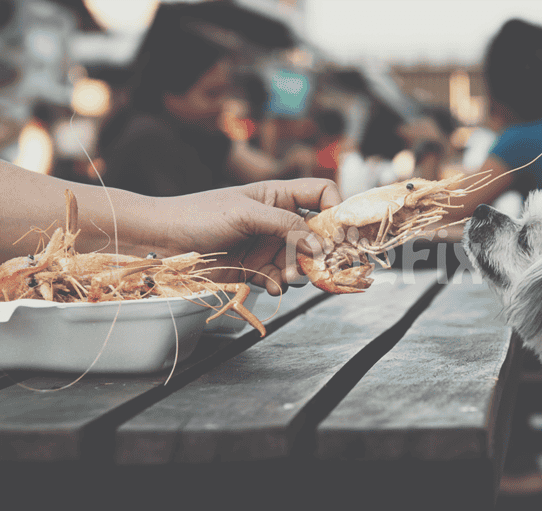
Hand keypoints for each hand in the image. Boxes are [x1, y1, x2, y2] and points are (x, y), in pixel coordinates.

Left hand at [160, 178, 339, 294]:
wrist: (162, 243)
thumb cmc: (198, 215)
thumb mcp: (245, 213)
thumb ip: (284, 225)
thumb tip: (317, 243)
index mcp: (278, 196)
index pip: (322, 194)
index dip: (335, 209)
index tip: (338, 231)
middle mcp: (278, 221)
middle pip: (317, 233)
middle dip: (320, 249)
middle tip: (318, 263)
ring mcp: (268, 246)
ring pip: (302, 260)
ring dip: (300, 270)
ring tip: (286, 275)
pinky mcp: (257, 269)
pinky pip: (282, 279)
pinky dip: (281, 284)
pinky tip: (271, 285)